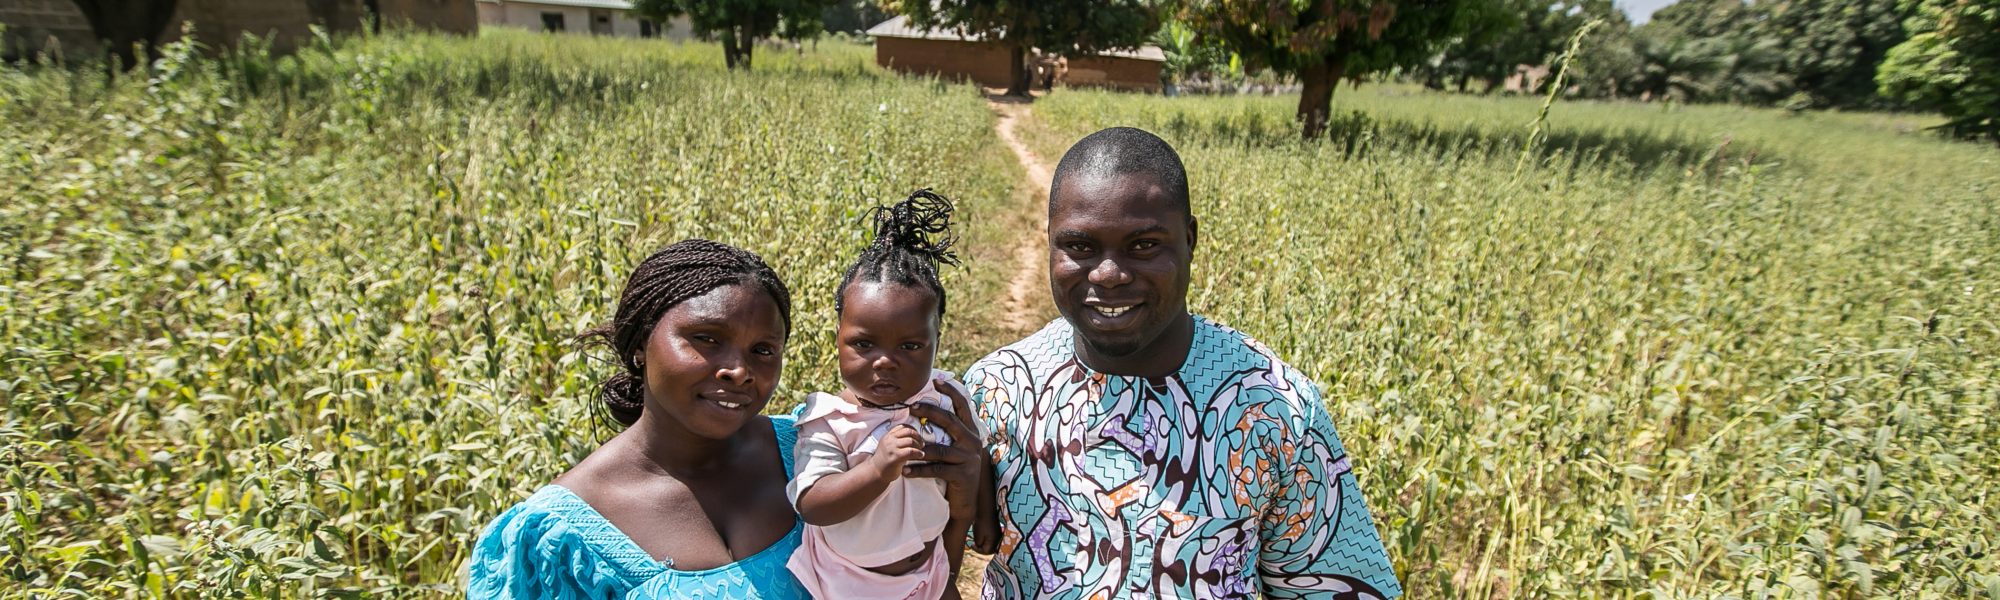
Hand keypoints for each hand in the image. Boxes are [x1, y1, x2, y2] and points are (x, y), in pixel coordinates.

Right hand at [866, 424, 926, 482]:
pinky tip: (920, 455)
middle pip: (908, 431)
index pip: (903, 426)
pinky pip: (910, 451)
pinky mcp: (895, 457)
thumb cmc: (885, 460)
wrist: (875, 472)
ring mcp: (891, 448)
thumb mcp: (890, 446)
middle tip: (922, 444)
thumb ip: (898, 440)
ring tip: (921, 451)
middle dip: (918, 437)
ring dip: (919, 445)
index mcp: (888, 435)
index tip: (918, 437)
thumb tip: (915, 437)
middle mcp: (889, 439)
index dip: (913, 430)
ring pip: (910, 441)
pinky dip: (918, 453)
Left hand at [902, 376, 984, 521]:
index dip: (951, 392)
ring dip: (919, 448)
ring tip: (902, 445)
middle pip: (951, 422)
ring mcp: (969, 459)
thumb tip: (929, 410)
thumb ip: (949, 431)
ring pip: (940, 449)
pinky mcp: (962, 475)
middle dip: (930, 412)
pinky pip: (936, 470)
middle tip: (912, 407)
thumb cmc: (956, 470)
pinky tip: (905, 470)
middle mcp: (973, 442)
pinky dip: (919, 470)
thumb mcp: (956, 448)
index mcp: (971, 432)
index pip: (963, 407)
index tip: (936, 381)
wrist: (965, 501)